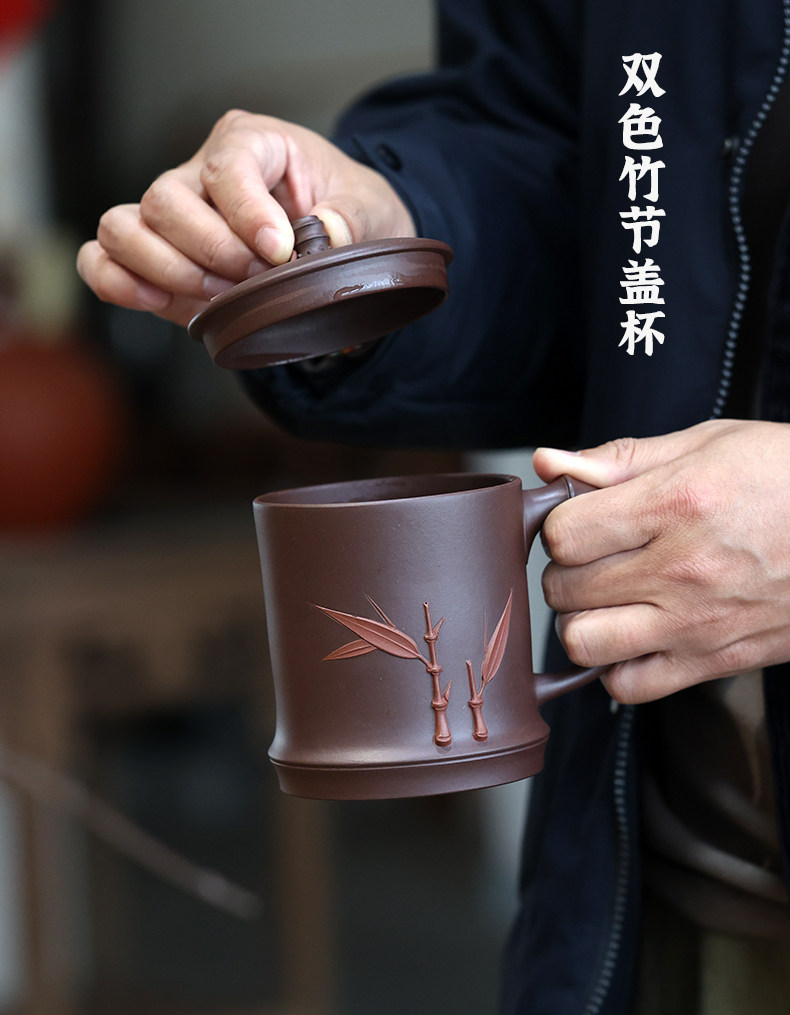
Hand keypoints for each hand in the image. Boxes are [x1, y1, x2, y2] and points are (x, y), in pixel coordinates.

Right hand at [77, 109, 415, 326]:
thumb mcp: (370, 208)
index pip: (227, 166)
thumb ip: (351, 218)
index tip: (278, 250)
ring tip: (217, 294)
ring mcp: (172, 218)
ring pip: (124, 227)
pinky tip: (154, 299)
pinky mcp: (156, 259)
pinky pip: (103, 259)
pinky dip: (116, 282)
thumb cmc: (347, 211)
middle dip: (210, 251)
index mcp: (252, 142)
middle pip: (165, 200)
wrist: (339, 242)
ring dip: (165, 269)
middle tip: (253, 279)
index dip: (246, 212)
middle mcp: (200, 174)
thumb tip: (323, 233)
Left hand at [533, 419, 789, 703]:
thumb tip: (547, 463)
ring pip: (583, 643)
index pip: (564, 534)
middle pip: (565, 588)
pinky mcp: (715, 662)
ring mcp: (698, 623)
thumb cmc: (787, 477)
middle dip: (564, 569)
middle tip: (592, 556)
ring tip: (603, 597)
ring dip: (579, 620)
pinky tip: (631, 635)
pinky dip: (615, 666)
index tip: (578, 520)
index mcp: (678, 503)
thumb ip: (620, 458)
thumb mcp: (708, 443)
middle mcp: (683, 568)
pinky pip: (630, 686)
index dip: (559, 525)